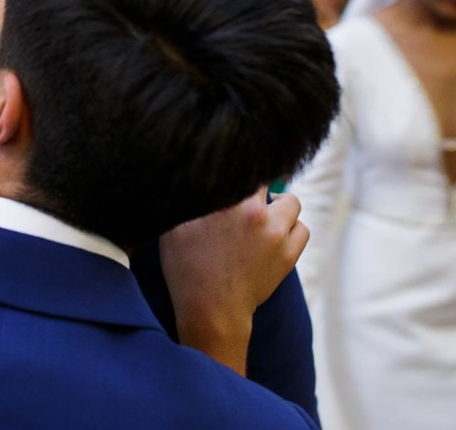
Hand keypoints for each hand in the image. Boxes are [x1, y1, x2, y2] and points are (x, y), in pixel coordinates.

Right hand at [159, 187, 308, 374]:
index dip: (241, 169)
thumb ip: (189, 198)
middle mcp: (259, 214)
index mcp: (230, 202)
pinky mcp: (289, 255)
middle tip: (243, 200)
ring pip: (292, 203)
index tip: (235, 173)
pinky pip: (302, 229)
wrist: (210, 310)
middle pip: (271, 183)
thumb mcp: (175, 227)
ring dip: (279, 206)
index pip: (247, 168)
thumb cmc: (186, 267)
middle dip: (258, 188)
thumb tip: (191, 174)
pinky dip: (291, 228)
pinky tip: (274, 234)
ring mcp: (278, 236)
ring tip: (261, 217)